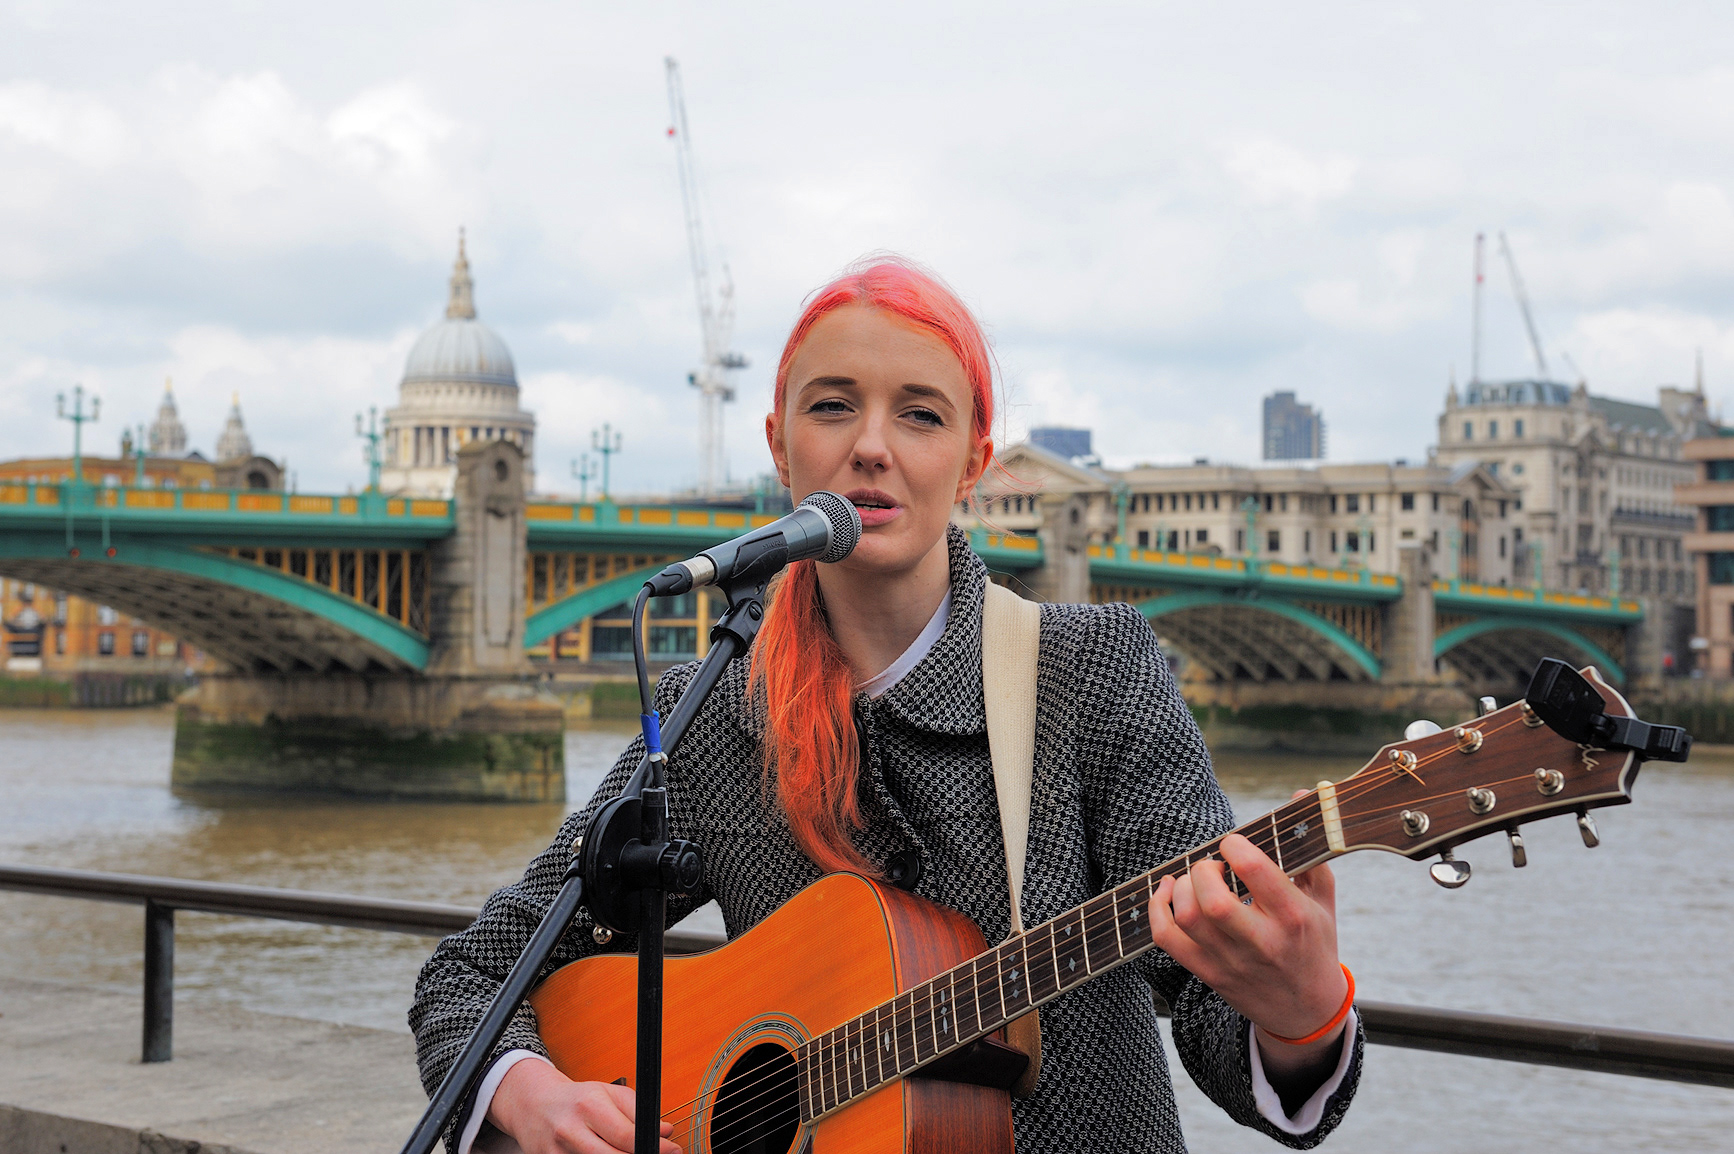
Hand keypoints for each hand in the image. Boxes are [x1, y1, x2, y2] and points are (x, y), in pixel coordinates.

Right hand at [489, 1059, 680, 1153]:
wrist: (533, 1104)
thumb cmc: (576, 1099)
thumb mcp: (608, 1093)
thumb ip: (638, 1111)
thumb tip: (666, 1131)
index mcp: (589, 1106)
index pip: (626, 1135)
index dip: (654, 1147)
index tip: (672, 1150)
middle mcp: (570, 1130)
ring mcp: (556, 1153)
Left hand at [1147, 794, 1348, 1078]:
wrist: (1306, 1012)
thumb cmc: (1314, 943)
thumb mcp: (1323, 898)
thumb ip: (1310, 848)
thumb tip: (1303, 795)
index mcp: (1293, 918)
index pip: (1256, 873)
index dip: (1235, 846)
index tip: (1232, 843)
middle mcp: (1261, 942)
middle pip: (1214, 901)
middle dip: (1204, 870)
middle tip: (1213, 865)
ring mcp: (1231, 961)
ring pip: (1187, 918)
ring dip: (1181, 887)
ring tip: (1194, 878)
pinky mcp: (1208, 973)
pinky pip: (1167, 940)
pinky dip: (1157, 910)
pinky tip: (1167, 892)